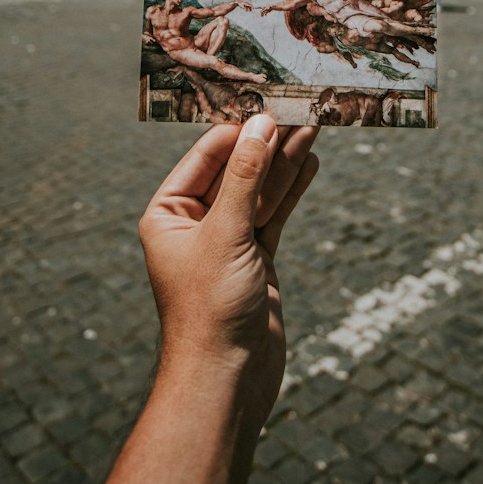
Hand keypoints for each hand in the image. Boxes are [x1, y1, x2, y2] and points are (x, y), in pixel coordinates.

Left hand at [138, 116, 318, 427]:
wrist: (228, 382)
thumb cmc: (211, 310)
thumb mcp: (227, 234)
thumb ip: (246, 177)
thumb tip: (261, 124)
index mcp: (168, 214)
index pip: (206, 156)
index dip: (239, 129)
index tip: (270, 102)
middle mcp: (194, 224)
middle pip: (236, 170)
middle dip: (268, 142)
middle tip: (300, 108)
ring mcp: (227, 242)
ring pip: (260, 190)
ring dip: (285, 160)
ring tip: (314, 124)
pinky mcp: (254, 260)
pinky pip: (274, 214)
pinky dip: (291, 189)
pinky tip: (309, 162)